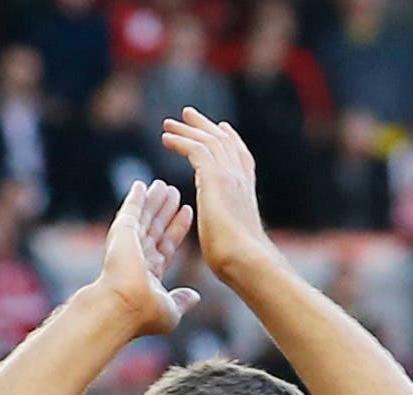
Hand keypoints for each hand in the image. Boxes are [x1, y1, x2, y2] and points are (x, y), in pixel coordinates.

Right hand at [92, 175, 202, 336]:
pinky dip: (136, 197)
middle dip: (165, 211)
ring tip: (164, 185)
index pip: (166, 246)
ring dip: (154, 201)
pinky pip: (131, 209)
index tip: (186, 213)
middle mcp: (137, 258)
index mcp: (149, 275)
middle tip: (174, 192)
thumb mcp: (171, 310)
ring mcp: (128, 244)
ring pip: (145, 217)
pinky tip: (142, 185)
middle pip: (155, 228)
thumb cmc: (145, 313)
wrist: (123, 306)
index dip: (177, 230)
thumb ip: (182, 300)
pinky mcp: (122, 232)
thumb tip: (194, 297)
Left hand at [160, 111, 280, 287]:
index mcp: (247, 191)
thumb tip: (226, 241)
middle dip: (206, 127)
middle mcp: (240, 177)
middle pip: (223, 141)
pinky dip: (180, 142)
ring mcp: (229, 175)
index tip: (221, 129)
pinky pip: (194, 150)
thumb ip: (230, 229)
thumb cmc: (240, 262)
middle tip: (188, 114)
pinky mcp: (214, 177)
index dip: (230, 141)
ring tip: (169, 123)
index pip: (239, 157)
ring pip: (207, 142)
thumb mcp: (234, 239)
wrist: (245, 259)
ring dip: (187, 130)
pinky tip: (165, 138)